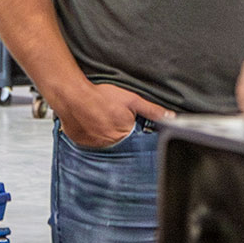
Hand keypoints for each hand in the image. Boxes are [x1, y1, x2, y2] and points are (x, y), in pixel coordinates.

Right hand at [55, 81, 173, 149]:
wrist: (73, 96)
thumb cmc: (101, 96)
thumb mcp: (131, 100)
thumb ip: (151, 110)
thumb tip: (170, 117)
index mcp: (125, 134)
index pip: (136, 141)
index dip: (135, 133)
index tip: (130, 127)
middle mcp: (112, 144)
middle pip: (121, 143)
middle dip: (121, 135)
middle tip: (113, 119)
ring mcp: (96, 146)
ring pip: (107, 145)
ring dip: (107, 137)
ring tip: (102, 121)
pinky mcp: (83, 145)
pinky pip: (92, 144)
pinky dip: (94, 138)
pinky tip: (92, 125)